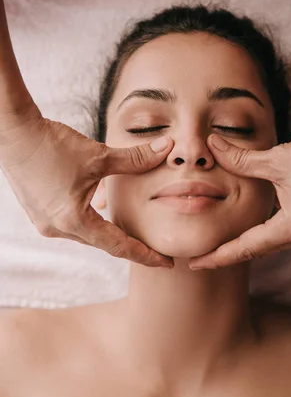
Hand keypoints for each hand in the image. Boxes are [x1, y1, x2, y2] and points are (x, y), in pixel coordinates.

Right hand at [0, 104, 173, 267]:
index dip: (145, 255)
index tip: (166, 262)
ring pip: (88, 234)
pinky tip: (101, 206)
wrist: (14, 134)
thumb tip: (168, 149)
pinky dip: (91, 220)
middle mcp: (57, 228)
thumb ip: (135, 159)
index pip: (118, 246)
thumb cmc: (52, 144)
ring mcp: (45, 223)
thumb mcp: (98, 155)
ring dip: (109, 230)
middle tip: (156, 247)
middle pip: (103, 243)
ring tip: (133, 227)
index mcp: (74, 220)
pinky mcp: (39, 213)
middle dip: (130, 244)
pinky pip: (73, 224)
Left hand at [189, 126, 290, 269]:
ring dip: (253, 240)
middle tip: (203, 255)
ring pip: (277, 242)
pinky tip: (259, 224)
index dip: (219, 256)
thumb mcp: (278, 159)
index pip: (248, 248)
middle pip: (261, 249)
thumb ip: (241, 160)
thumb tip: (212, 147)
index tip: (196, 263)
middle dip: (232, 251)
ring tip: (226, 241)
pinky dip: (272, 231)